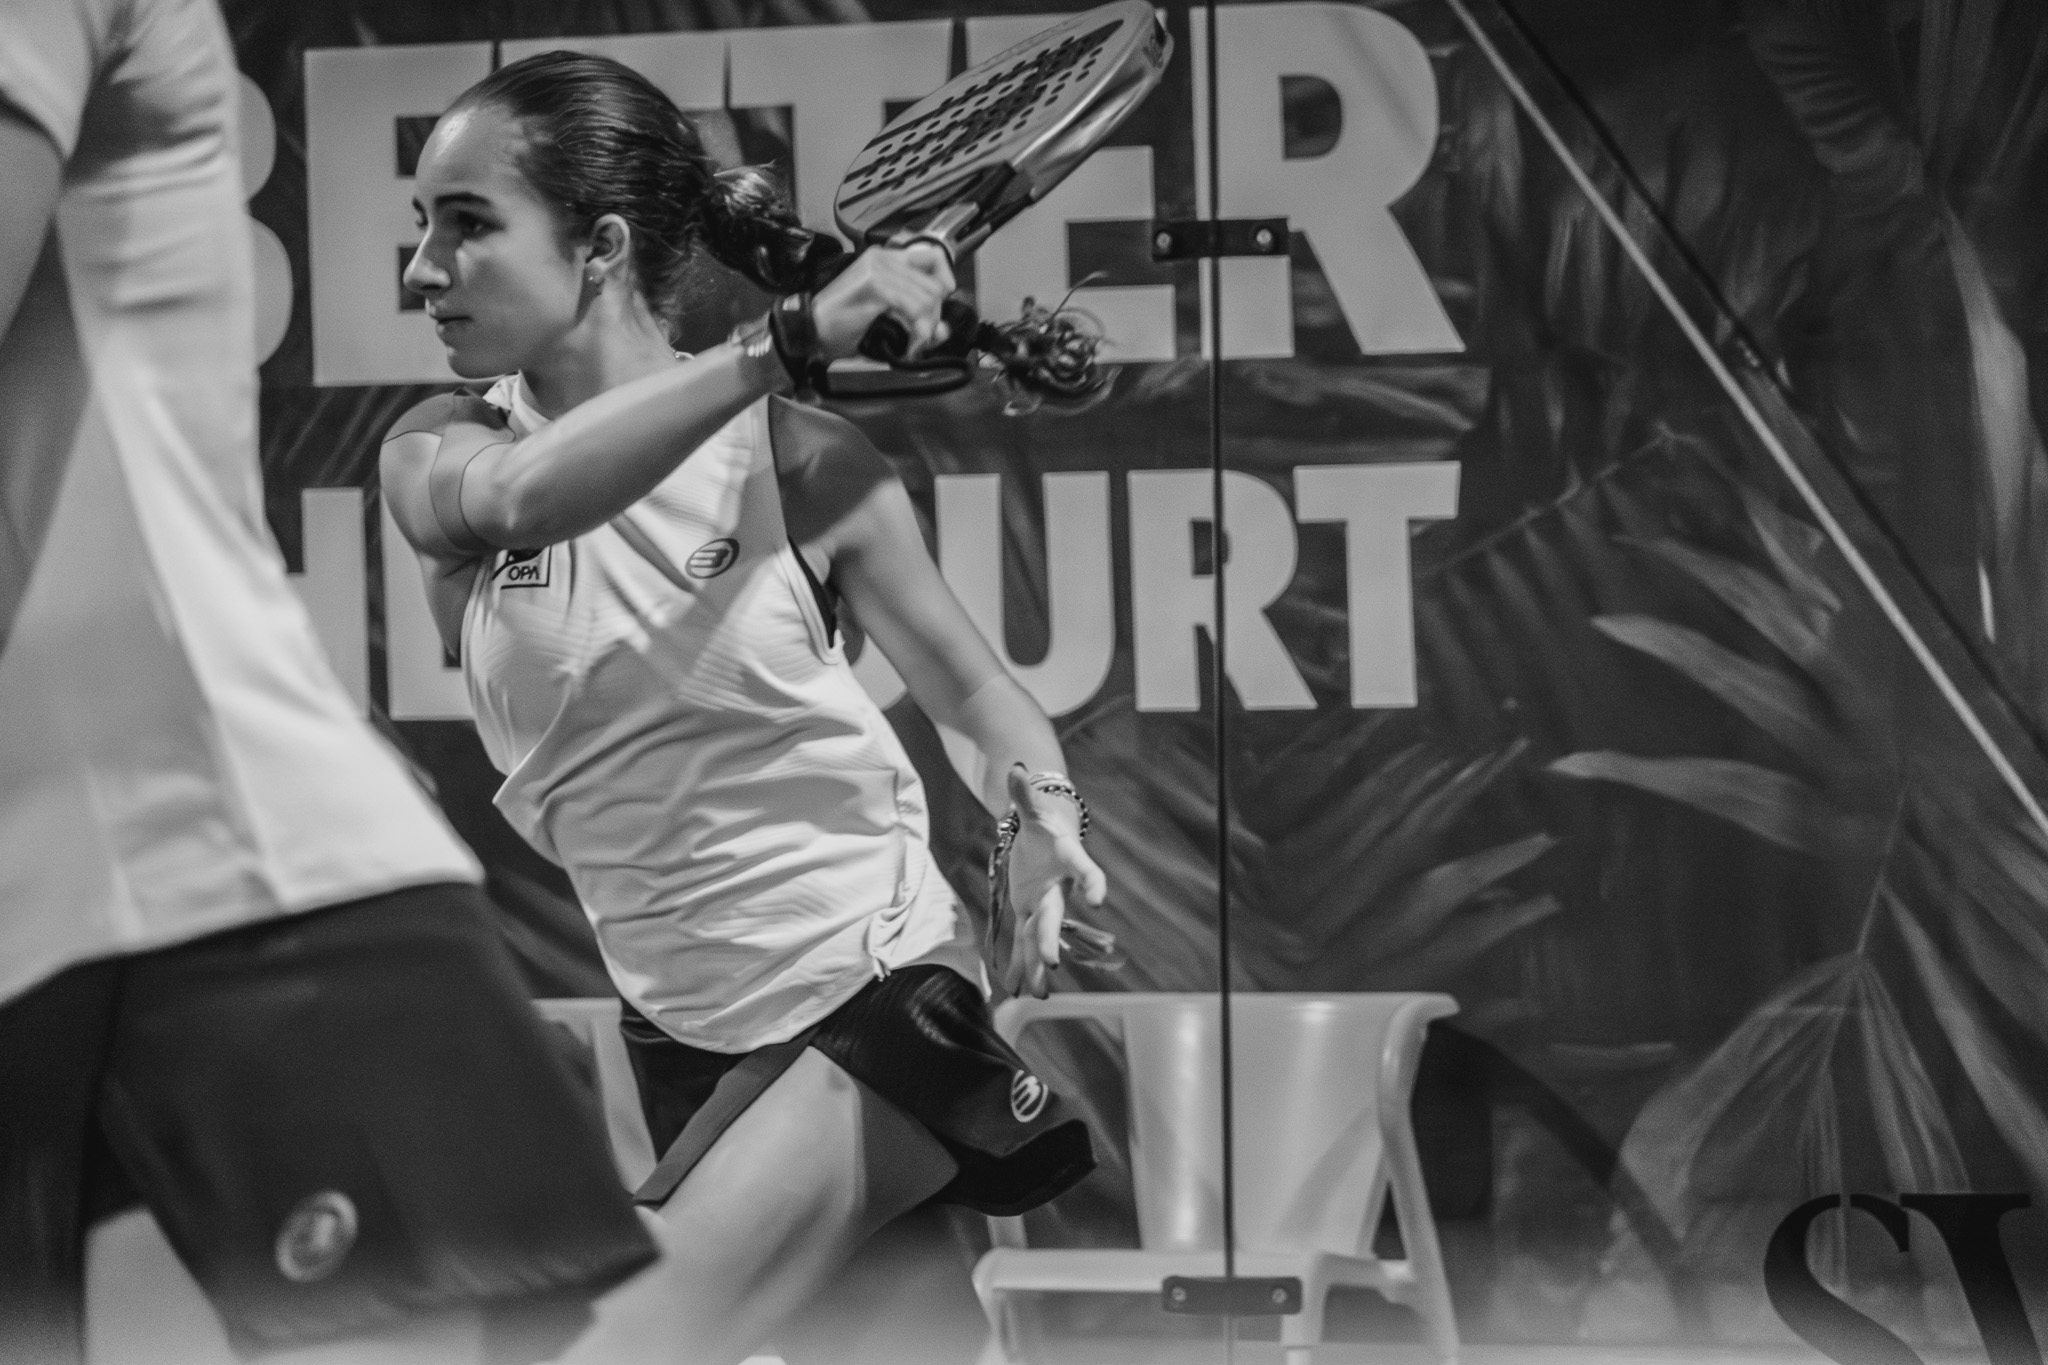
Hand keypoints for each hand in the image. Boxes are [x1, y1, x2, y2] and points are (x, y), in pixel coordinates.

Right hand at [810, 242, 955, 359]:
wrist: (813, 332)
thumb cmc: (843, 325)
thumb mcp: (885, 314)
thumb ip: (915, 317)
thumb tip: (943, 329)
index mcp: (884, 257)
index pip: (933, 256)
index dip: (945, 280)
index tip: (941, 303)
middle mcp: (883, 258)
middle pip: (934, 283)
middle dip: (934, 316)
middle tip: (922, 336)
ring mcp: (878, 269)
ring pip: (927, 297)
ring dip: (926, 327)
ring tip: (914, 342)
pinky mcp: (875, 285)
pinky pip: (913, 306)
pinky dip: (917, 329)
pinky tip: (910, 342)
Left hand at [999, 766, 1107, 998]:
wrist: (1047, 837)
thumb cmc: (1043, 822)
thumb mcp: (1031, 808)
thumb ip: (1023, 792)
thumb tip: (1015, 767)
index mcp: (1066, 858)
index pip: (1083, 869)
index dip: (1092, 882)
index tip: (1099, 900)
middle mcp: (1058, 887)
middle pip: (1054, 915)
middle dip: (1051, 939)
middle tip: (1051, 963)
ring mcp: (1043, 902)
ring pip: (1039, 937)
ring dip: (1036, 965)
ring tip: (1037, 994)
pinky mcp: (1029, 910)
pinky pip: (1024, 940)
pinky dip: (1020, 963)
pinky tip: (1016, 988)